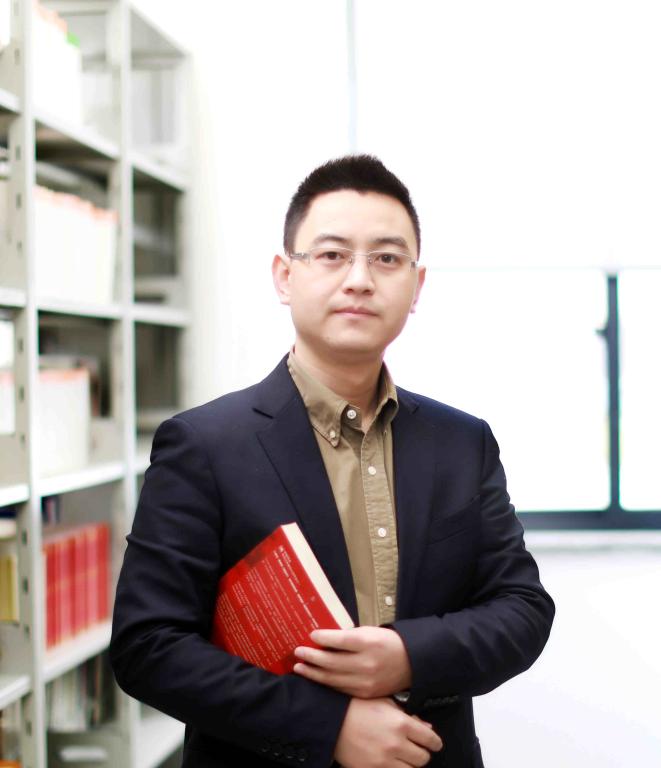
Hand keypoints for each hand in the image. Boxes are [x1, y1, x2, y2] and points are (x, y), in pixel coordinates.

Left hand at [293, 626, 411, 697]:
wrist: (411, 663)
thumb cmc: (387, 642)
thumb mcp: (370, 632)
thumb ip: (348, 637)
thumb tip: (324, 639)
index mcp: (368, 643)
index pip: (338, 640)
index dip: (322, 638)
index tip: (311, 635)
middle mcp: (366, 663)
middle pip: (331, 661)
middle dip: (311, 656)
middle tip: (297, 651)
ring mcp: (365, 681)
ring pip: (332, 678)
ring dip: (313, 672)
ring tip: (299, 666)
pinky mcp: (364, 693)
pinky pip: (340, 688)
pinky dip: (326, 683)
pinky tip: (316, 677)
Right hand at [334, 697, 442, 767]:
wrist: (332, 721)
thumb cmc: (357, 707)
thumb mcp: (385, 703)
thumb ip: (408, 715)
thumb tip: (427, 728)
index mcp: (401, 723)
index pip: (430, 739)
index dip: (434, 741)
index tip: (434, 743)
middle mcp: (396, 744)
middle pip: (423, 758)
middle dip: (422, 752)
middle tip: (416, 748)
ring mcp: (384, 761)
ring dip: (410, 764)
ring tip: (403, 756)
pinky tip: (392, 762)